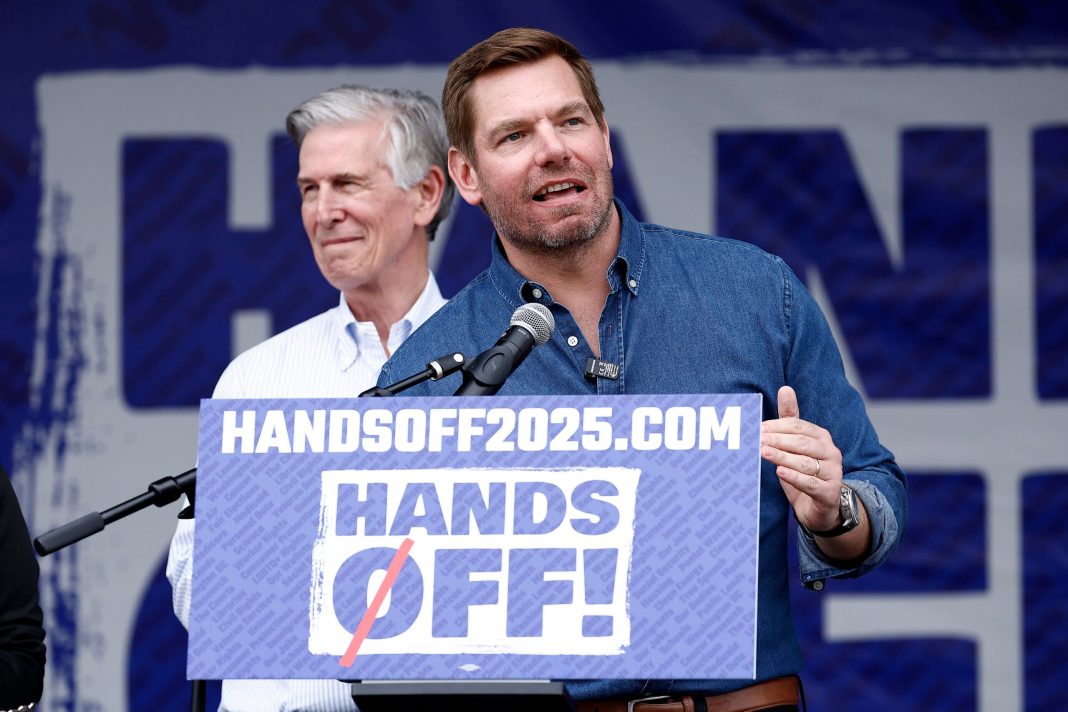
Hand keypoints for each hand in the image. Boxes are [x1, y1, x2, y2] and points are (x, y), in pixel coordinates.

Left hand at [761, 386, 842, 530]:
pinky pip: (810, 483)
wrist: (821, 508)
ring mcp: (833, 473)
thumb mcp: (796, 445)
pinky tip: (779, 472)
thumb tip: (785, 388)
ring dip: (782, 457)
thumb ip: (790, 419)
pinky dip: (794, 477)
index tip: (756, 428)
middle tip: (756, 439)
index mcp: (821, 437)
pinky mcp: (830, 492)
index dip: (776, 426)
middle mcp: (831, 452)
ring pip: (805, 463)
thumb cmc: (805, 471)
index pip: (798, 426)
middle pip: (801, 443)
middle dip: (777, 440)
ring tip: (762, 452)